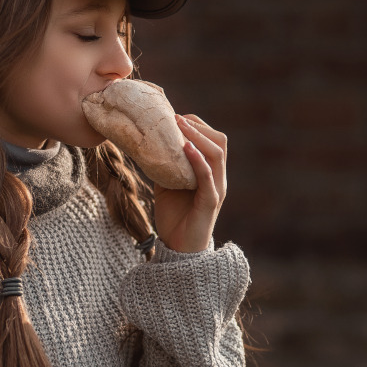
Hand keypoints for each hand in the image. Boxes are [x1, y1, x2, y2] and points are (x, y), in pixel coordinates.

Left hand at [153, 114, 226, 252]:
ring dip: (198, 136)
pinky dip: (198, 159)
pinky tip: (185, 147)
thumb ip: (165, 165)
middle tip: (175, 117)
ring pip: (217, 155)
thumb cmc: (174, 217)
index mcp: (210, 173)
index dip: (196, 125)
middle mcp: (217, 179)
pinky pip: (207, 176)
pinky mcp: (210, 202)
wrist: (178, 249)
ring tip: (179, 125)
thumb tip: (147, 144)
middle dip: (198, 126)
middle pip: (219, 142)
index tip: (174, 116)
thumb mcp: (167, 184)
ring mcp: (216, 190)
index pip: (212, 140)